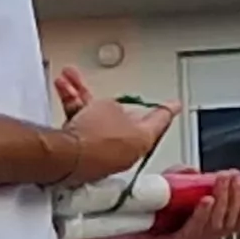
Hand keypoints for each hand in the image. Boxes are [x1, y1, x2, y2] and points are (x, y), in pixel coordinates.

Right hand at [51, 69, 177, 184]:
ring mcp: (104, 156)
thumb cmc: (94, 135)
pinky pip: (82, 130)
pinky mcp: (84, 158)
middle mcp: (126, 151)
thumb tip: (108, 113)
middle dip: (109, 102)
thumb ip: (113, 107)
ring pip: (97, 122)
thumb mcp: (109, 107)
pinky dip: (74, 112)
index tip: (175, 105)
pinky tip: (64, 93)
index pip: (159, 120)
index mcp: (142, 139)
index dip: (166, 109)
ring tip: (68, 80)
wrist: (67, 156)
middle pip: (123, 121)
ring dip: (81, 100)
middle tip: (98, 88)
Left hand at [74, 171, 239, 238]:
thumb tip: (196, 173)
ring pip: (216, 229)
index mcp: (194, 234)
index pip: (232, 221)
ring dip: (223, 202)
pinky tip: (205, 201)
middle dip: (235, 197)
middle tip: (232, 177)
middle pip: (229, 224)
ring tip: (223, 183)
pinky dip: (202, 217)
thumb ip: (179, 184)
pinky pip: (193, 235)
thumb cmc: (117, 225)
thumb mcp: (157, 196)